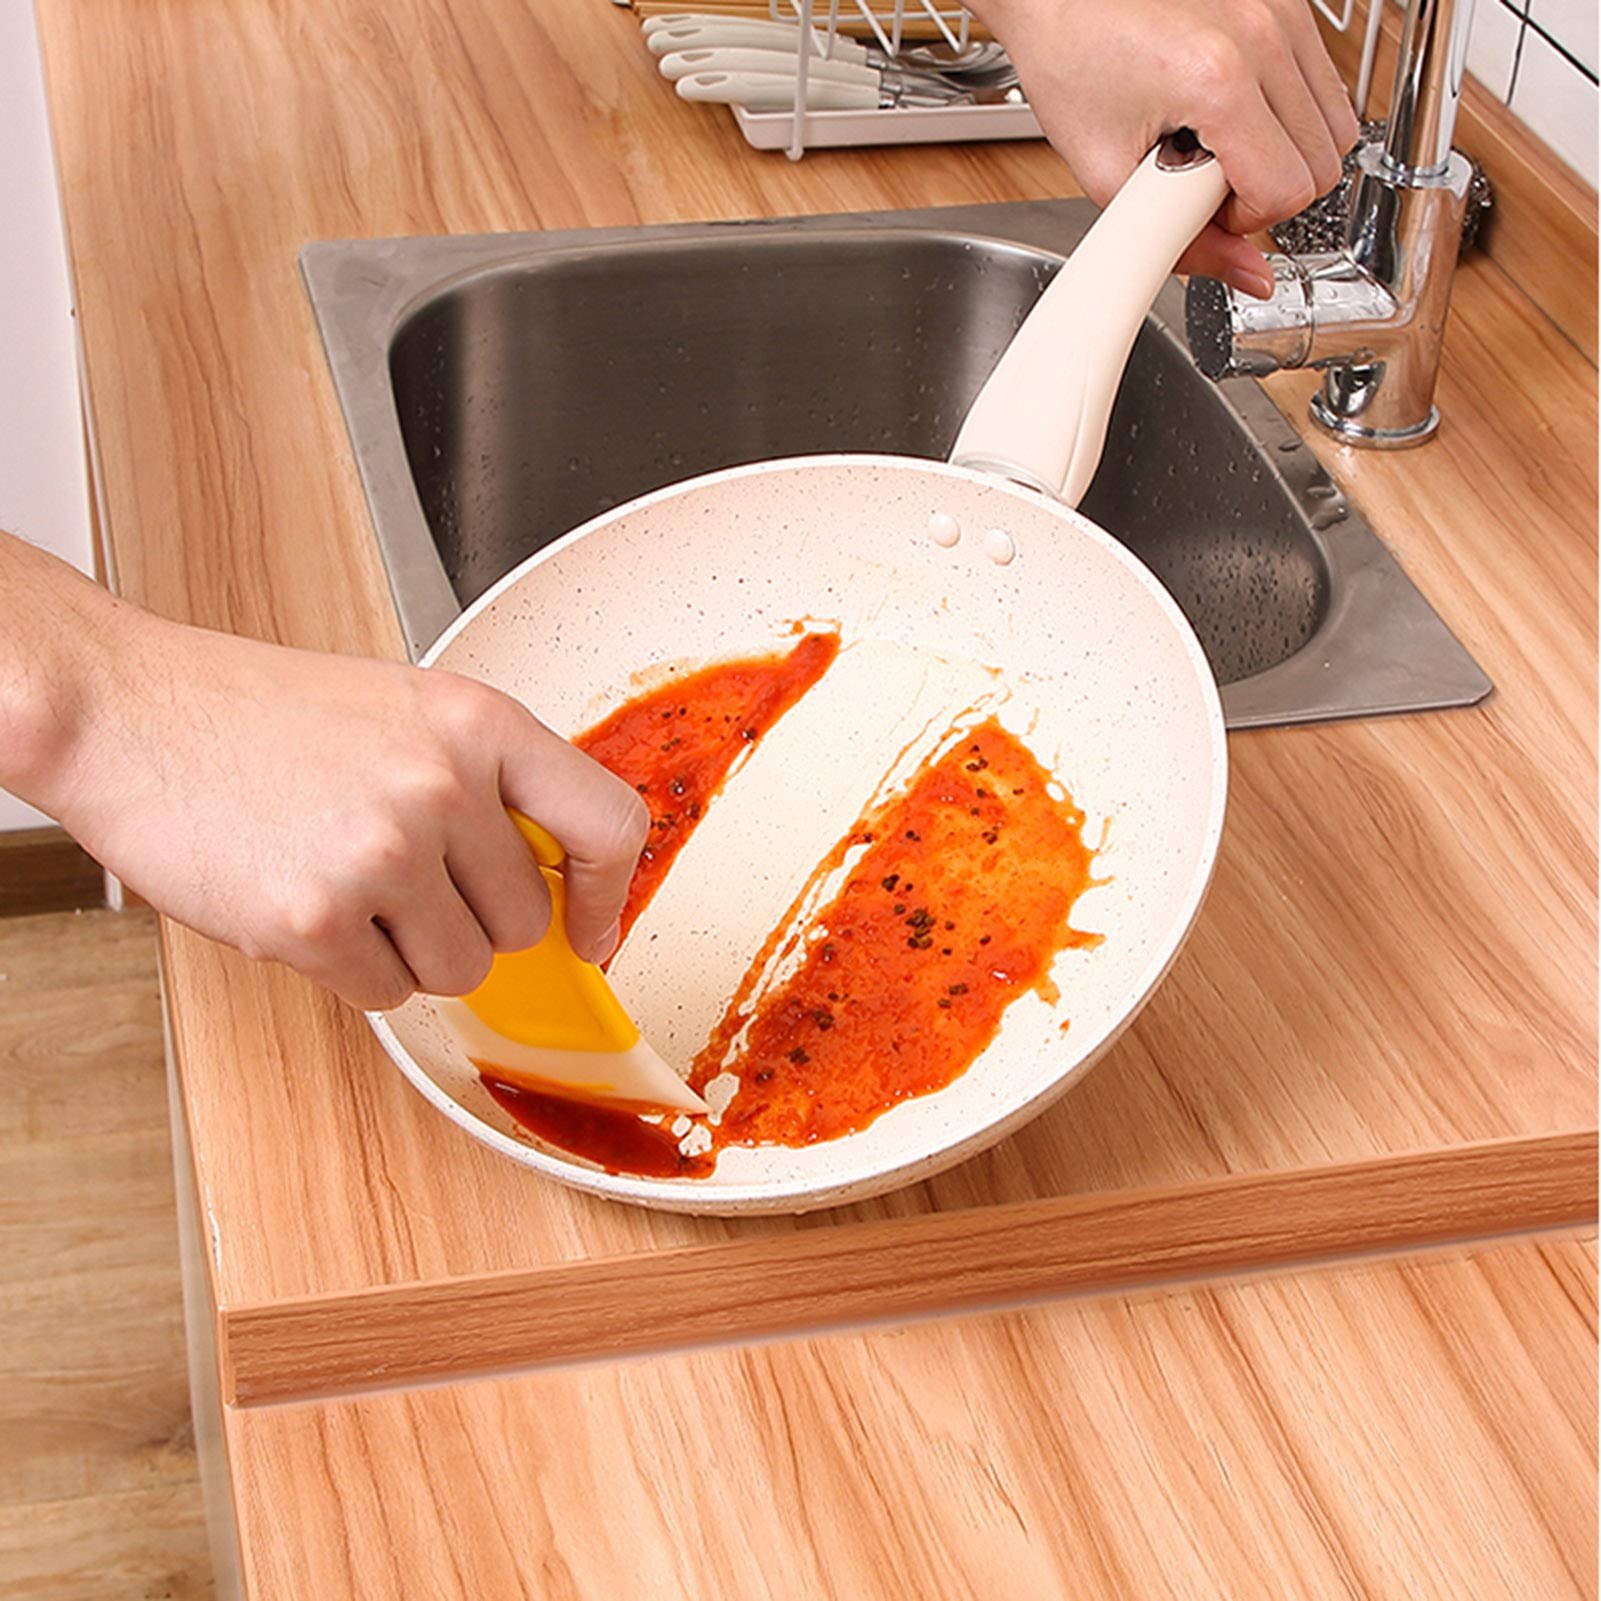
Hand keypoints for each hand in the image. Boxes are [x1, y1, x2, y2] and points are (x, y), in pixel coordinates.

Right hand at [17, 579, 646, 1009]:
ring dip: (410, 952)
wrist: (128, 710)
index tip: (589, 928)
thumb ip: (488, 782)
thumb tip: (555, 880)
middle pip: (523, 923)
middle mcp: (442, 785)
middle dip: (470, 922)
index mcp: (478, 722)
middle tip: (402, 882)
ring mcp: (381, 853)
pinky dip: (349, 969)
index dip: (606, 893)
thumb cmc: (261, 713)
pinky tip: (303, 903)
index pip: (607, 823)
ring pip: (460, 970)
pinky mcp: (315, 919)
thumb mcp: (408, 710)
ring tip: (346, 884)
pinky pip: (383, 992)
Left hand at [978, 0, 1359, 295]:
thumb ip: (1183, 242)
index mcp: (1219, 79)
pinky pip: (1323, 82)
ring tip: (1219, 145)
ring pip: (1338, 124)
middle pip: (1324, 163)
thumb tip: (1253, 279)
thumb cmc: (1069, 61)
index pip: (1287, 191)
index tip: (1203, 210)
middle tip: (1207, 183)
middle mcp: (1264, 32)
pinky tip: (1232, 110)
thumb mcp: (1109, 176)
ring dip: (1285, 154)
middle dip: (1269, 192)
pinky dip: (1289, 113)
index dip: (1245, 220)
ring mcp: (1283, 7)